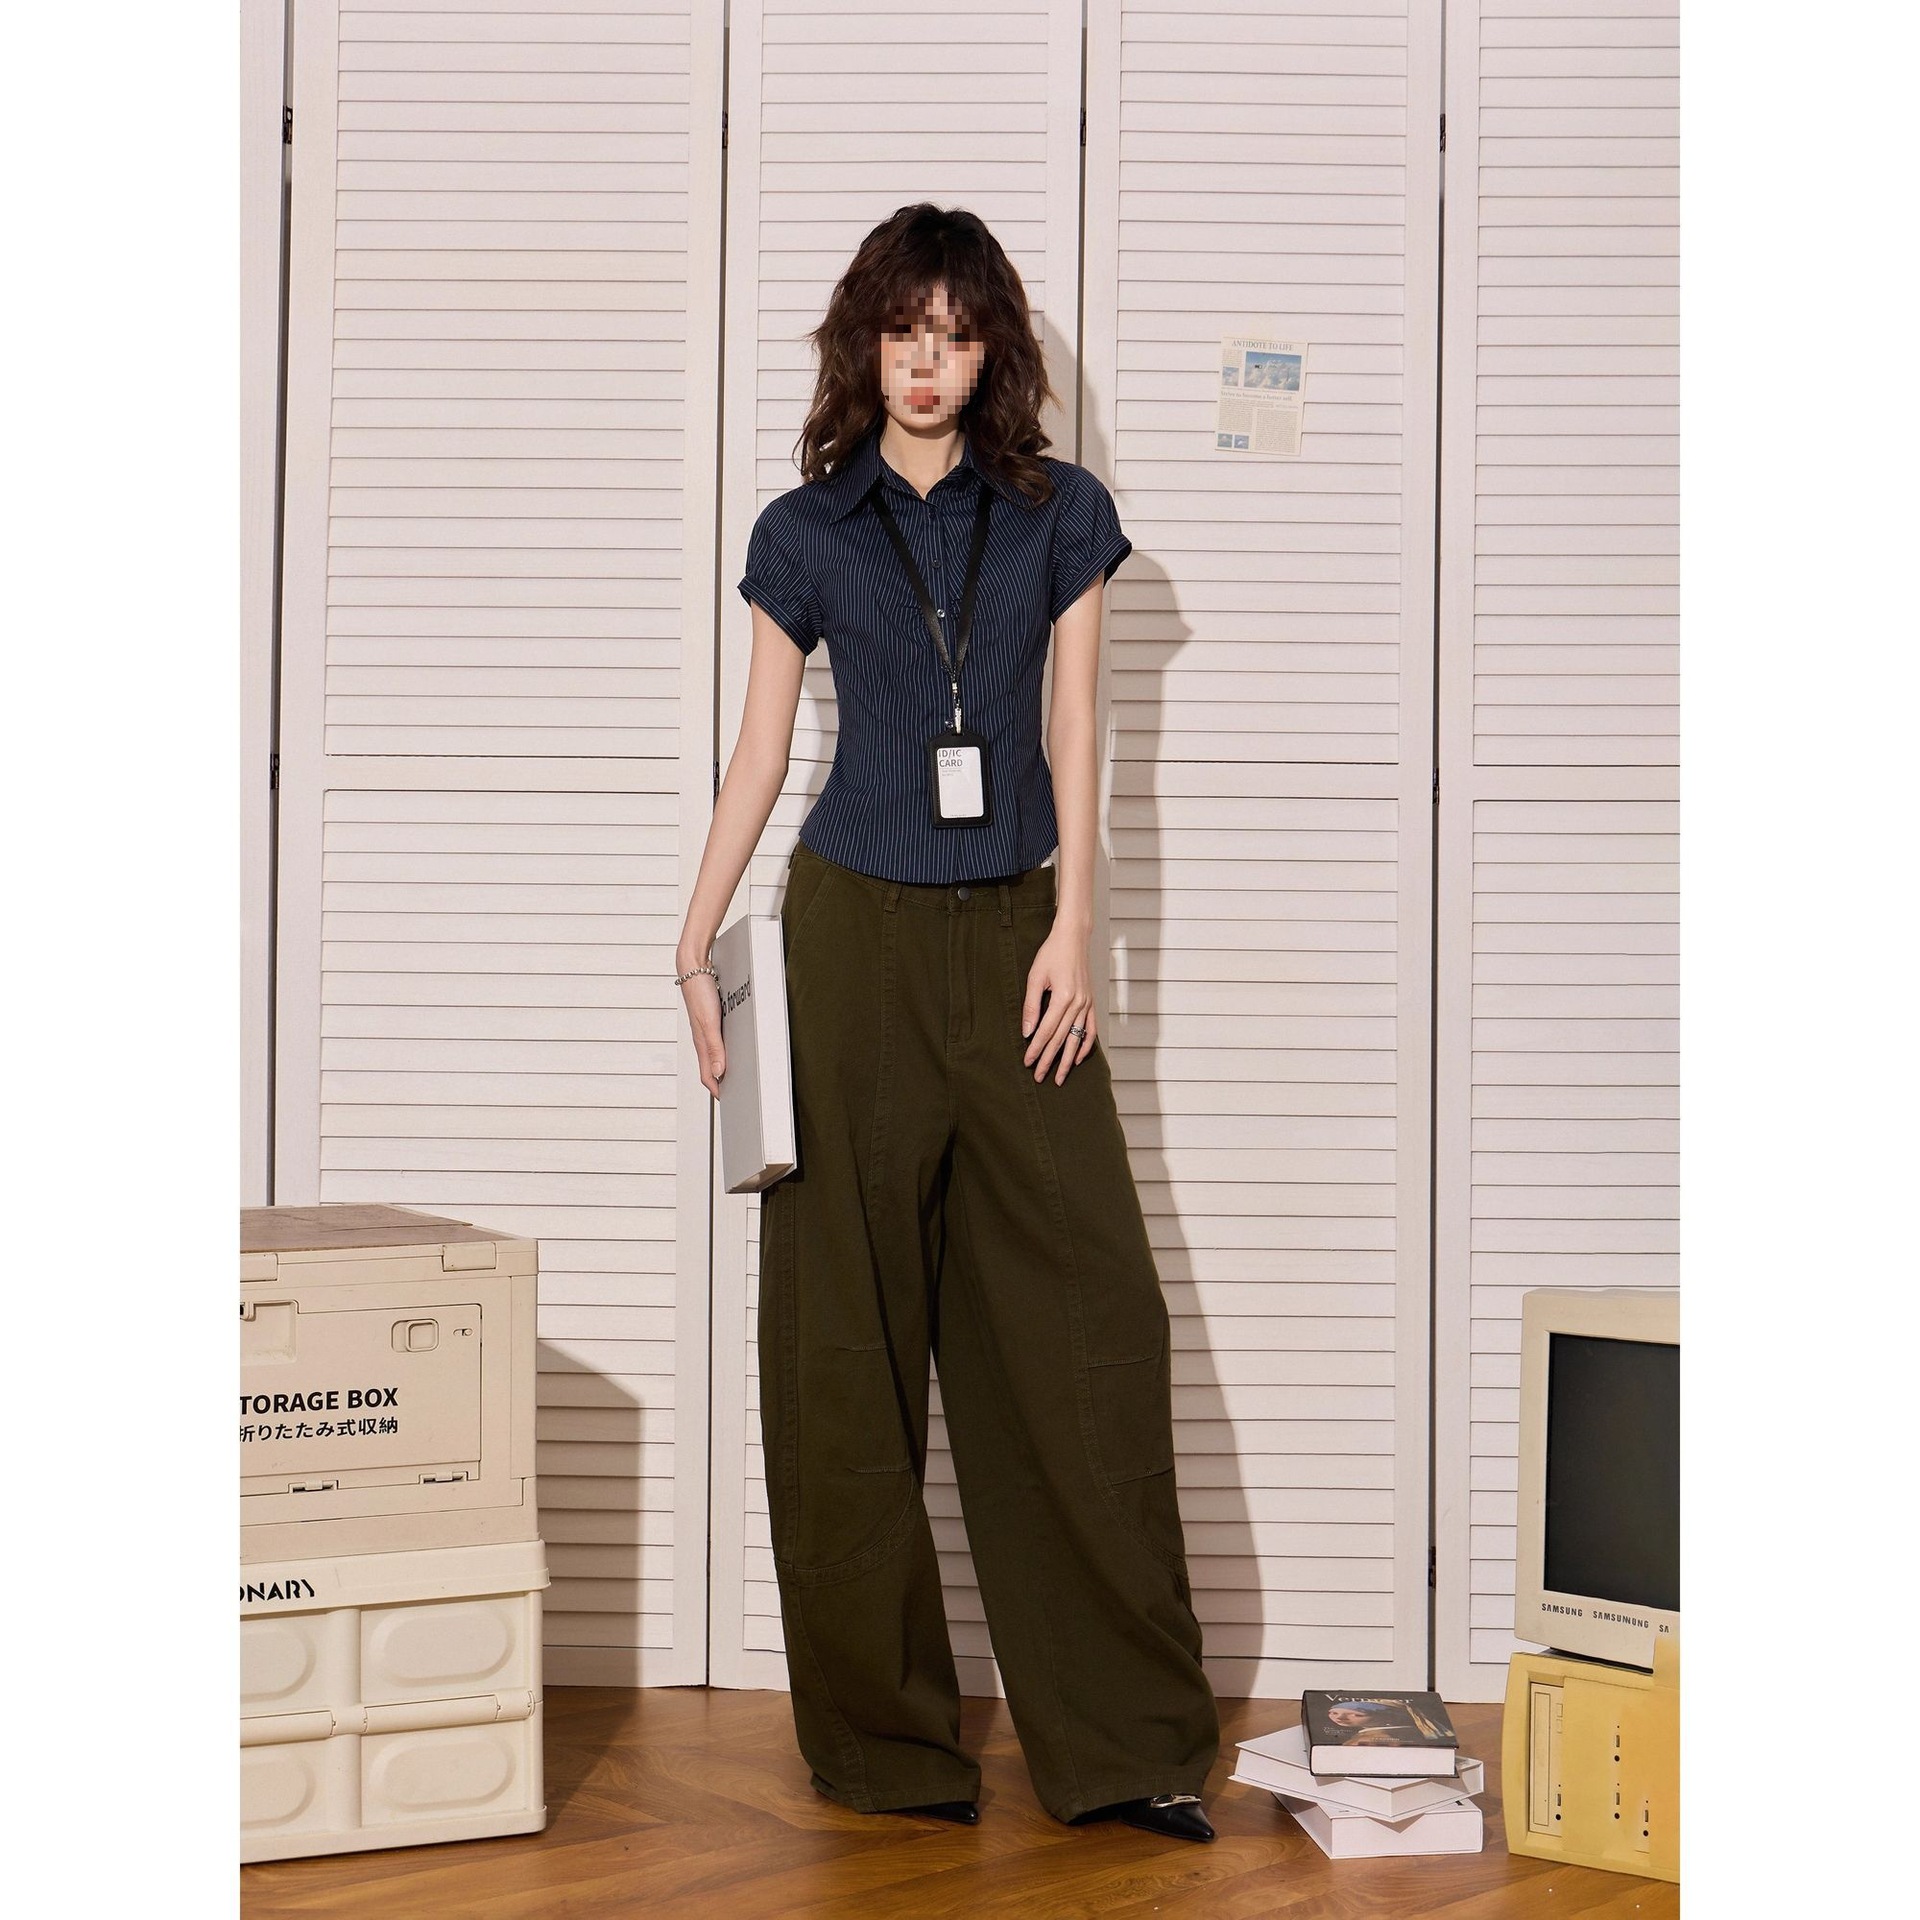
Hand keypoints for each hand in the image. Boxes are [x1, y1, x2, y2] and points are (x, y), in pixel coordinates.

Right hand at [680, 969, 726, 1097]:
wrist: (693, 967)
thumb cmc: (699, 992)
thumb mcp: (710, 1022)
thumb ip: (715, 1047)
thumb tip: (719, 1072)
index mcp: (700, 1043)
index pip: (707, 1075)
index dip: (715, 1089)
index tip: (726, 1101)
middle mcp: (702, 1038)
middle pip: (709, 1066)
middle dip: (718, 1082)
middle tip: (731, 1091)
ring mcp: (705, 1028)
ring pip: (713, 1053)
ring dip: (720, 1066)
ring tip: (731, 1074)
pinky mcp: (710, 1017)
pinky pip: (716, 1039)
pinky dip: (723, 1049)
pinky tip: (731, 1046)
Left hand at [1021, 923, 1096, 1083]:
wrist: (1073, 939)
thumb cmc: (1051, 954)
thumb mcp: (1035, 977)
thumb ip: (1031, 1006)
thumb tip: (1026, 1032)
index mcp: (1063, 998)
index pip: (1046, 1031)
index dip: (1036, 1048)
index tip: (1028, 1062)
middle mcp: (1078, 1004)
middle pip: (1061, 1039)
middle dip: (1049, 1060)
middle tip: (1039, 1077)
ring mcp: (1087, 1004)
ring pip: (1076, 1039)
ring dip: (1067, 1060)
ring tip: (1060, 1077)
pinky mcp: (1090, 1002)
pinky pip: (1090, 1029)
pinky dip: (1084, 1046)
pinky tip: (1076, 1058)